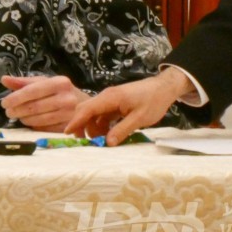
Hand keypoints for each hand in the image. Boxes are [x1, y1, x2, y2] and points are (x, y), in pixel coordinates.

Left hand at [0, 75, 88, 131]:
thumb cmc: (61, 92)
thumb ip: (24, 82)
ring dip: (24, 119)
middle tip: (8, 112)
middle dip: (17, 110)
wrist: (86, 106)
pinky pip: (45, 129)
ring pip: (39, 120)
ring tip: (18, 117)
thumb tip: (4, 79)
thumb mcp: (45, 82)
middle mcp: (67, 98)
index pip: (32, 91)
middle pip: (34, 107)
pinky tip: (30, 122)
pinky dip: (34, 126)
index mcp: (60, 83)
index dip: (16, 98)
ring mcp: (70, 115)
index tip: (4, 103)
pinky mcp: (70, 128)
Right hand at [65, 68, 192, 144]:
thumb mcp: (139, 118)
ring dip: (93, 127)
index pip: (87, 109)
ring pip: (93, 113)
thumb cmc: (153, 101)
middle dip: (81, 125)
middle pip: (85, 110)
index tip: (67, 132)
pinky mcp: (115, 103)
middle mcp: (106, 97)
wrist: (164, 88)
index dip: (76, 121)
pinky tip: (108, 134)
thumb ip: (122, 130)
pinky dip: (101, 125)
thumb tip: (107, 143)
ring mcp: (110, 100)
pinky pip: (102, 114)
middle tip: (82, 141)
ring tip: (101, 140)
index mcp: (110, 98)